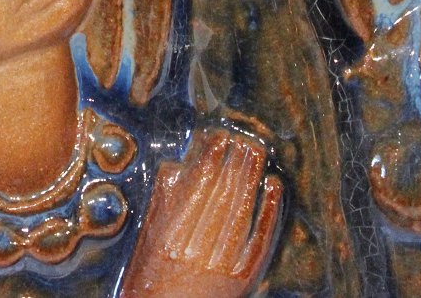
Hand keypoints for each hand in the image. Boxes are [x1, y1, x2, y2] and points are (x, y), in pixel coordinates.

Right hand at [121, 128, 282, 297]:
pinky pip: (260, 238)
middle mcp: (198, 247)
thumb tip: (177, 166)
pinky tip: (273, 189)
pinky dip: (269, 211)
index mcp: (171, 235)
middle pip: (223, 194)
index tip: (219, 137)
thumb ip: (162, 203)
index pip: (197, 185)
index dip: (211, 157)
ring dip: (251, 178)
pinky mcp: (243, 277)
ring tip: (256, 153)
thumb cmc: (150, 282)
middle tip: (244, 139)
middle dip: (235, 162)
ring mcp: (224, 262)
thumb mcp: (147, 240)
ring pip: (242, 210)